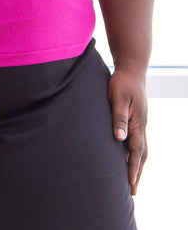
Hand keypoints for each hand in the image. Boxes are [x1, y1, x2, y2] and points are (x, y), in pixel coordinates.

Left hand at [108, 67, 147, 194]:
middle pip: (141, 154)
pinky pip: (137, 140)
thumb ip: (118, 117)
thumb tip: (119, 138)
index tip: (131, 183)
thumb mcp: (118, 98)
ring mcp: (140, 122)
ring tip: (132, 179)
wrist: (132, 69)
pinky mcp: (136, 118)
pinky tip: (128, 156)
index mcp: (137, 122)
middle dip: (137, 172)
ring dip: (137, 164)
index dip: (133, 168)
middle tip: (133, 191)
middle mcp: (141, 125)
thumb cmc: (122, 82)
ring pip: (140, 148)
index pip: (136, 151)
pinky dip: (135, 152)